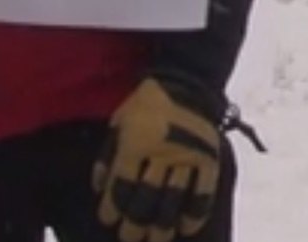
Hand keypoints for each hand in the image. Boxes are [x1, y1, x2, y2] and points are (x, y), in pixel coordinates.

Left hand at [93, 78, 221, 241]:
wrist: (187, 80)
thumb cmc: (146, 102)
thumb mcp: (119, 120)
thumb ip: (108, 154)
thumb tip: (99, 188)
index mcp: (136, 142)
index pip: (122, 185)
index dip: (113, 207)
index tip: (109, 220)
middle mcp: (161, 153)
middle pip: (146, 198)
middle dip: (135, 223)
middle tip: (130, 237)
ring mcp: (187, 156)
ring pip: (173, 199)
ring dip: (162, 225)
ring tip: (155, 240)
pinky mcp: (208, 157)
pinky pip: (203, 190)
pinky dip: (195, 212)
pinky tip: (186, 227)